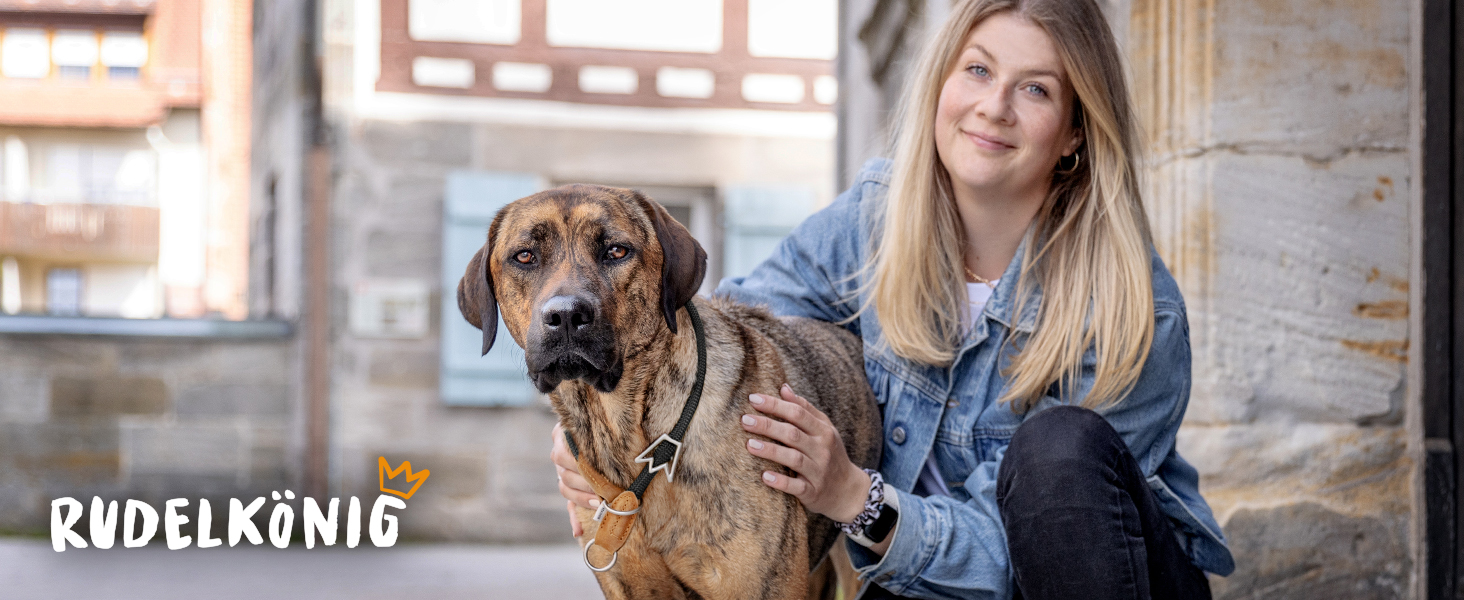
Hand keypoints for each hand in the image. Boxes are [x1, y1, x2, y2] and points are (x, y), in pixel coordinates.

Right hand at [550, 422, 599, 536]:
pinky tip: (580, 531)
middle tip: (604, 491)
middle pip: (565, 474)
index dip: (583, 468)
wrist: (598, 424)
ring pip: (565, 489)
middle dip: (587, 485)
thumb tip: (620, 442)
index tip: (598, 476)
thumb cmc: (604, 426)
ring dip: (583, 499)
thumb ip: (604, 436)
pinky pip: (569, 506)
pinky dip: (574, 519)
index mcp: (563, 434)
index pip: (566, 455)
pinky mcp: (569, 487)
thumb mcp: (600, 427)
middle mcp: (558, 452)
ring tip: (600, 503)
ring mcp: (561, 471)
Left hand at [742, 384, 870, 523]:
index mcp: (823, 431)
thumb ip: (805, 409)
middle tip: (745, 420)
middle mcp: (822, 450)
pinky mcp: (813, 492)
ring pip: (794, 459)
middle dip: (768, 425)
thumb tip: (783, 388)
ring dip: (771, 451)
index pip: (798, 413)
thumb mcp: (824, 429)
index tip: (753, 399)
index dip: (775, 405)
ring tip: (749, 444)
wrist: (848, 490)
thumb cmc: (830, 454)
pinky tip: (764, 476)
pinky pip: (797, 486)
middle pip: (793, 434)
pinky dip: (781, 482)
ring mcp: (818, 472)